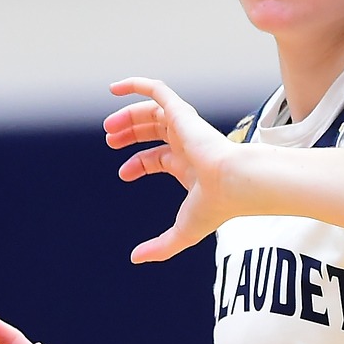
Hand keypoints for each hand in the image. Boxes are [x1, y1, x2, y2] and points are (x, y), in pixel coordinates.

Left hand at [104, 77, 243, 262]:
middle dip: (130, 134)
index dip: (137, 164)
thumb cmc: (216, 206)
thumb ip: (160, 247)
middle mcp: (187, 143)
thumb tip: (136, 259)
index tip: (123, 175)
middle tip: (109, 140)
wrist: (235, 182)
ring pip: (152, 111)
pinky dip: (136, 85)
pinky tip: (113, 88)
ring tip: (108, 127)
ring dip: (128, 115)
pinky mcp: (182, 112)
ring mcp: (185, 126)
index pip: (158, 158)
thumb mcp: (183, 232)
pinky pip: (157, 90)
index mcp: (189, 165)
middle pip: (153, 131)